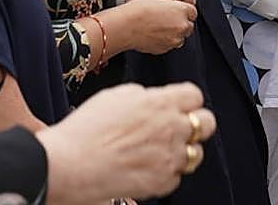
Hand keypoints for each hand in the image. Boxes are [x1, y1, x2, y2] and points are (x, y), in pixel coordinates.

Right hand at [37, 82, 215, 203]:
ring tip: (158, 152)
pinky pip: (176, 177)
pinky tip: (145, 168)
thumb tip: (153, 99)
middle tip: (179, 128)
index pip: (195, 95)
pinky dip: (165, 173)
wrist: (70, 164)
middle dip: (196, 124)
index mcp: (160, 102)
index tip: (178, 105)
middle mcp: (171, 128)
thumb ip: (143, 96)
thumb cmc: (86, 129)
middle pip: (207, 123)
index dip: (186, 100)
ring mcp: (169, 157)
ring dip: (181, 151)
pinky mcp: (162, 182)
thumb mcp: (115, 96)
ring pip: (196, 154)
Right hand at [125, 0, 196, 54]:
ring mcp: (174, 39)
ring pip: (180, 37)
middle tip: (167, 21)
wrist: (126, 26)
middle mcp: (182, 25)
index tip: (178, 12)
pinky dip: (164, 41)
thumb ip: (172, 9)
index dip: (184, 12)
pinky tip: (153, 35)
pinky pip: (169, 45)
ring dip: (173, 34)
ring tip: (158, 28)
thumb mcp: (159, 2)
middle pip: (189, 26)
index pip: (193, 12)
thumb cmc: (138, 11)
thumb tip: (174, 14)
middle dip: (181, 24)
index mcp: (182, 10)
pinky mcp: (166, 49)